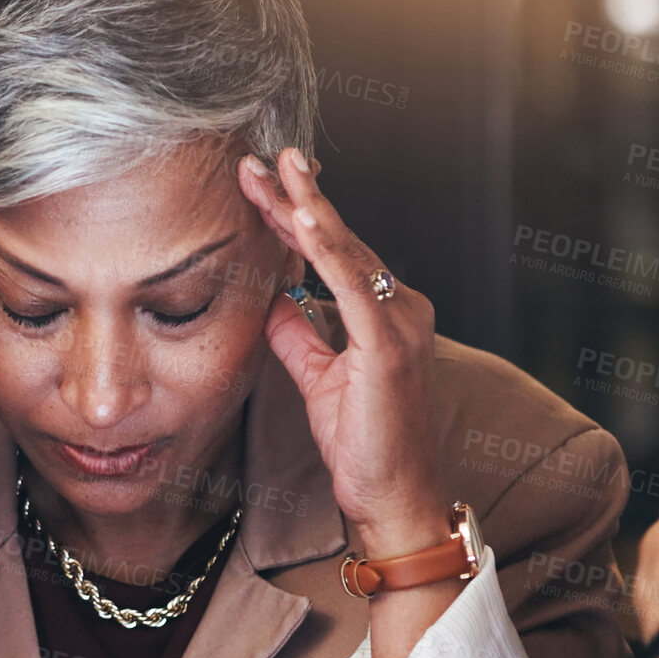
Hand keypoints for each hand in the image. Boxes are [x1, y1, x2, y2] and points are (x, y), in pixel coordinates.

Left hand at [236, 148, 445, 554]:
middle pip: (340, 241)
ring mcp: (400, 324)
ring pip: (346, 251)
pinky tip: (301, 217)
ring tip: (276, 170)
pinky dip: (325, 246)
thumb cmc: (364, 445)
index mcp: (387, 314)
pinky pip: (352, 283)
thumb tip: (275, 298)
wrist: (392, 497)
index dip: (296, 217)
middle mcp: (401, 309)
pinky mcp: (388, 344)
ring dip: (307, 207)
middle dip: (296, 198)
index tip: (259, 186)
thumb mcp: (319, 379)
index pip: (335, 253)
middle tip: (257, 160)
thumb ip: (299, 336)